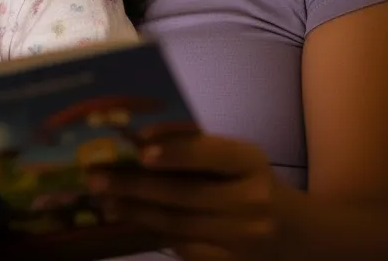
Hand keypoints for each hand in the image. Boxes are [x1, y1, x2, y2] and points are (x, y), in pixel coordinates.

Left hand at [88, 129, 291, 260]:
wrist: (292, 231)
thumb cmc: (245, 182)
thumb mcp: (232, 158)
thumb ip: (191, 146)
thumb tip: (138, 137)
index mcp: (250, 163)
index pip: (212, 155)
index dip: (176, 153)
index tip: (139, 151)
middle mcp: (252, 200)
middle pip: (184, 194)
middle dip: (135, 185)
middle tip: (95, 178)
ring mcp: (244, 238)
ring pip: (178, 224)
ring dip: (134, 211)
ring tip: (104, 200)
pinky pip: (185, 248)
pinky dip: (154, 233)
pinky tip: (130, 221)